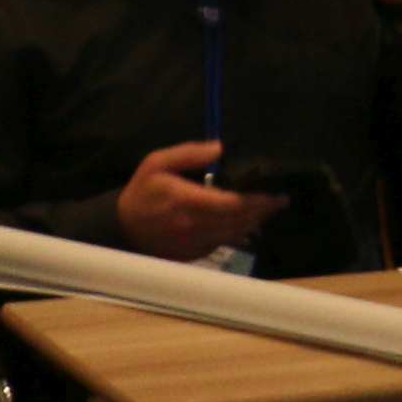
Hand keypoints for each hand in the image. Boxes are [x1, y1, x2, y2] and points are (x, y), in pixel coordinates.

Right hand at [116, 138, 286, 262]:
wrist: (121, 227)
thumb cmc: (141, 192)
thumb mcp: (156, 163)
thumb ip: (188, 154)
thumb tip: (220, 147)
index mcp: (185, 201)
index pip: (230, 204)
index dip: (256, 201)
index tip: (274, 194)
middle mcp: (192, 225)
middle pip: (238, 221)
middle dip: (262, 211)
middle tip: (280, 200)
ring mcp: (193, 243)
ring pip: (233, 235)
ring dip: (254, 223)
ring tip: (270, 210)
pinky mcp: (192, 253)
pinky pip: (222, 244)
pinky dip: (237, 233)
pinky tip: (248, 223)